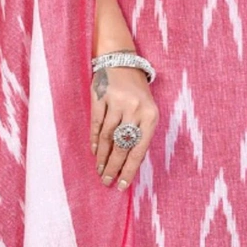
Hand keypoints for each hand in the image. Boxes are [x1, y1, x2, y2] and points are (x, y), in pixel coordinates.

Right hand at [90, 63, 158, 189]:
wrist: (122, 61)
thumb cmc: (137, 92)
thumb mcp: (147, 110)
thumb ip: (140, 133)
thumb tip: (129, 164)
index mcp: (151, 115)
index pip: (139, 149)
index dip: (129, 169)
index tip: (122, 185)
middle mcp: (135, 109)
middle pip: (121, 146)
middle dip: (114, 167)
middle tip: (106, 181)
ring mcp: (117, 102)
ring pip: (107, 137)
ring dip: (103, 157)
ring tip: (100, 170)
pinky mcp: (101, 96)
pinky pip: (96, 124)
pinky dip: (95, 141)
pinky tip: (95, 152)